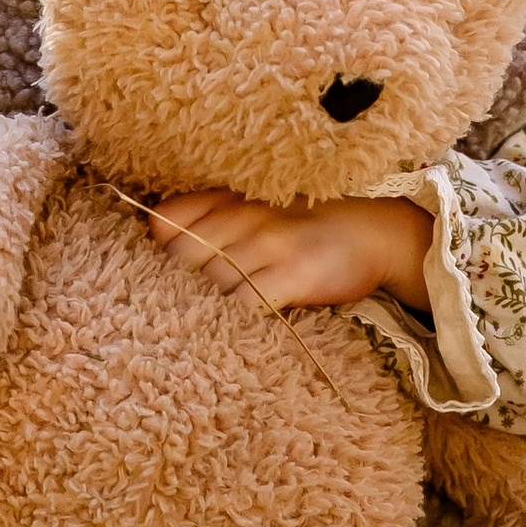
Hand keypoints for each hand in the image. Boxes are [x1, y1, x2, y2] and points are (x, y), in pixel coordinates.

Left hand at [147, 190, 431, 314]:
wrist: (372, 233)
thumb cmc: (305, 224)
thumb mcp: (255, 208)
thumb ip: (207, 215)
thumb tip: (153, 227)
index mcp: (230, 199)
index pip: (167, 221)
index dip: (154, 251)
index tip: (154, 273)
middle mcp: (246, 217)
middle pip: (182, 255)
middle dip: (175, 283)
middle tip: (178, 306)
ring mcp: (270, 245)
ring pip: (211, 281)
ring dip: (206, 304)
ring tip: (206, 321)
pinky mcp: (294, 275)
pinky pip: (247, 302)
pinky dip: (238, 317)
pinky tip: (239, 327)